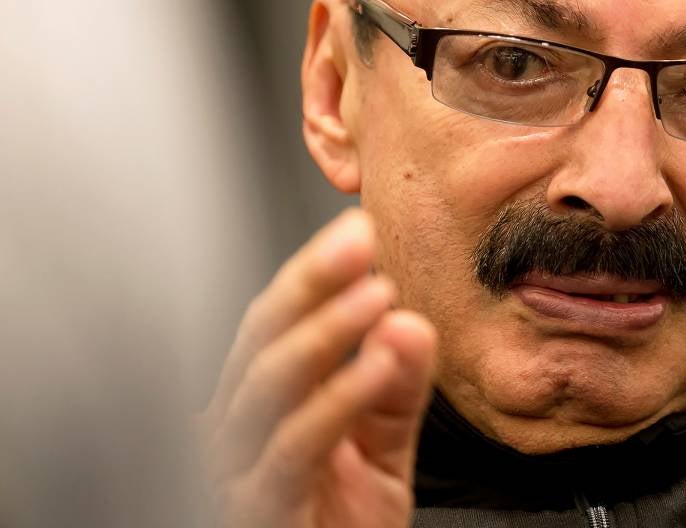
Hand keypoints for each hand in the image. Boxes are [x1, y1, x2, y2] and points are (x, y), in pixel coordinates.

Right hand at [199, 209, 436, 526]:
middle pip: (262, 337)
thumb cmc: (339, 522)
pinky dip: (339, 398)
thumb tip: (410, 322)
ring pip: (269, 384)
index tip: (357, 228)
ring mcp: (237, 468)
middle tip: (358, 238)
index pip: (276, 321)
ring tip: (377, 294)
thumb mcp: (380, 445)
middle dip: (312, 281)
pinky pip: (294, 446)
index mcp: (258, 403)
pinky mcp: (258, 508)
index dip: (314, 272)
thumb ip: (396, 386)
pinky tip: (377, 364)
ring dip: (326, 331)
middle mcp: (235, 429)